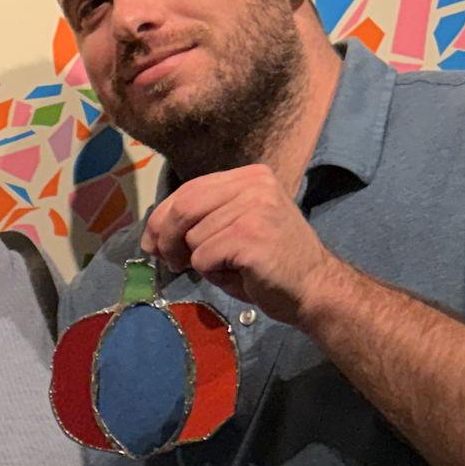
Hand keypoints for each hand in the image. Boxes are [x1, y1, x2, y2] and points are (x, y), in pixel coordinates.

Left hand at [141, 164, 347, 326]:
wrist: (313, 288)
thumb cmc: (267, 264)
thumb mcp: (232, 230)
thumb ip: (199, 222)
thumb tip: (152, 235)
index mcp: (249, 177)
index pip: (189, 189)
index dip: (162, 217)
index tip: (151, 243)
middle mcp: (254, 184)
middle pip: (184, 207)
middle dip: (166, 239)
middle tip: (172, 262)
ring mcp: (255, 207)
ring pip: (193, 236)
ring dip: (198, 260)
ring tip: (226, 267)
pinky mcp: (251, 235)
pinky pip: (203, 257)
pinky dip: (211, 272)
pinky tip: (237, 273)